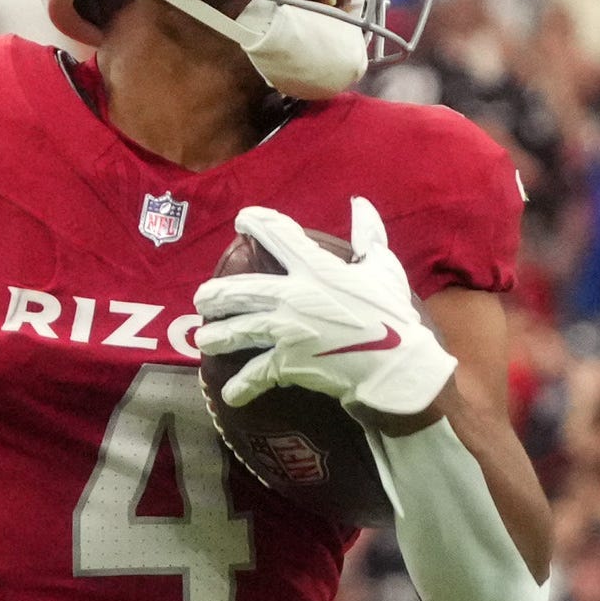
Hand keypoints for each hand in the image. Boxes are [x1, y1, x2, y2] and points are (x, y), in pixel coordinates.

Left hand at [190, 199, 456, 419]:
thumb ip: (368, 235)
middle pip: (242, 290)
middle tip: (202, 298)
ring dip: (216, 336)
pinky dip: (241, 388)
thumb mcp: (383, 268)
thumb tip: (360, 204)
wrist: (396, 365)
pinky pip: (256, 375)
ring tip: (203, 339)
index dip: (256, 222)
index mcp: (316, 268)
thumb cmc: (392, 315)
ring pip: (239, 330)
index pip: (279, 234)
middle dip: (217, 294)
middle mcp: (293, 296)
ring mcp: (287, 330)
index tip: (242, 220)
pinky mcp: (288, 363)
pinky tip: (228, 396)